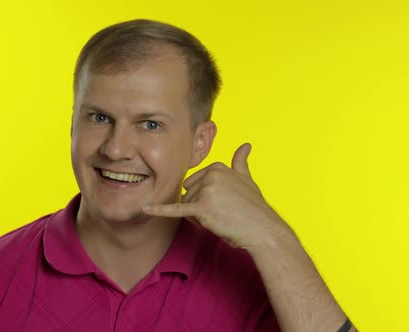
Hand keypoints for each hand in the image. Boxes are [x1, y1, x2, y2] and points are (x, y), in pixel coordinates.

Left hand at [143, 143, 291, 248]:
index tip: (225, 203)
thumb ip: (240, 162)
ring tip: (221, 219)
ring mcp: (206, 190)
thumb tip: (246, 145)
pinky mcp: (202, 208)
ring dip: (199, 217)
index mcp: (216, 166)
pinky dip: (160, 210)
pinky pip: (177, 209)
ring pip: (187, 207)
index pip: (194, 184)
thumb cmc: (255, 208)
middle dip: (201, 208)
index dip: (206, 198)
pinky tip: (146, 208)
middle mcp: (210, 175)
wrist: (263, 230)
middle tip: (224, 213)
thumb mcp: (247, 180)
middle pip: (189, 195)